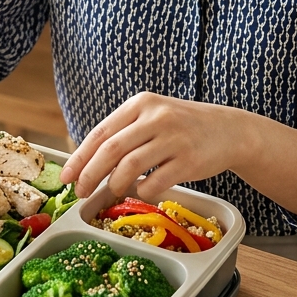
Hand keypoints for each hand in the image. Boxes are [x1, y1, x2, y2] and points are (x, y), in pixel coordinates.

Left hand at [59, 92, 242, 200]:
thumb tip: (87, 161)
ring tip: (113, 192)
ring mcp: (173, 138)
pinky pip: (156, 182)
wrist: (229, 130)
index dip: (81, 156)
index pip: (102, 132)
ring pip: (130, 166)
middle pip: (111, 149)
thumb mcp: (153, 116)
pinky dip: (143, 191)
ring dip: (115, 184)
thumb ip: (125, 132)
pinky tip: (143, 190)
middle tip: (81, 192)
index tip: (68, 176)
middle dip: (91, 174)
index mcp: (141, 104)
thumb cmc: (183, 126)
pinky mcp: (189, 161)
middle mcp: (156, 117)